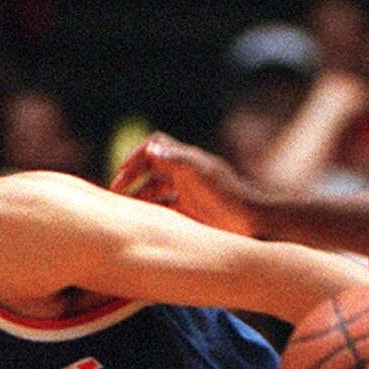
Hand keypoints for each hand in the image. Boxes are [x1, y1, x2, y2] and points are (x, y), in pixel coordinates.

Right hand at [111, 134, 259, 235]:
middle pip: (151, 169)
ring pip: (156, 191)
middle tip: (116, 192)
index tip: (122, 169)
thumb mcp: (201, 174)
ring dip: (139, 197)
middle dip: (132, 178)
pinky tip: (144, 222)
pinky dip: (152, 213)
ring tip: (125, 210)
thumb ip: (176, 159)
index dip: (137, 155)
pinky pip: (165, 209)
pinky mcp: (191, 212)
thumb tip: (151, 147)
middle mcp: (185, 173)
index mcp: (186, 160)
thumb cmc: (228, 196)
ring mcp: (188, 193)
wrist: (252, 221)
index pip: (155, 146)